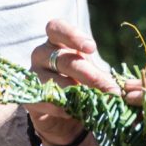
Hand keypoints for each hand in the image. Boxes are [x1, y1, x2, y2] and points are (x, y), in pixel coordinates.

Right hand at [26, 20, 115, 145]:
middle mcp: (42, 54)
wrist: (67, 118)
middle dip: (88, 74)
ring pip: (53, 81)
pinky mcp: (30, 98)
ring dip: (77, 94)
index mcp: (57, 42)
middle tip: (109, 88)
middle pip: (62, 60)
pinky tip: (74, 112)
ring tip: (95, 103)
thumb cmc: (82, 86)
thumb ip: (102, 78)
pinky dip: (62, 107)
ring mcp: (33, 76)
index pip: (56, 28)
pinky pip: (45, 100)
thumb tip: (115, 89)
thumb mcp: (94, 78)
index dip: (72, 35)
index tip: (91, 48)